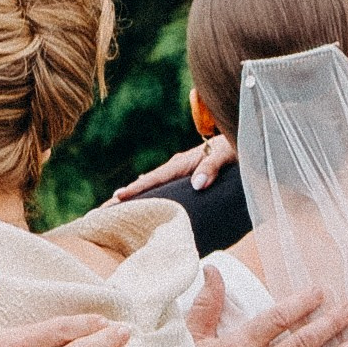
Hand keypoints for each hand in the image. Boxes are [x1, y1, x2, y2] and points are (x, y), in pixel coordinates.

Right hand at [114, 136, 236, 200]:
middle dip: (125, 196)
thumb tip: (197, 184)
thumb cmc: (236, 145)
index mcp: (183, 162)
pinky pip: (165, 188)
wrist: (244, 136)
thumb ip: (212, 166)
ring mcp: (182, 172)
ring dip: (136, 198)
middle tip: (103, 209)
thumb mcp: (227, 154)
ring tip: (116, 210)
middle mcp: (178, 167)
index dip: (135, 189)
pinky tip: (146, 203)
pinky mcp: (188, 176)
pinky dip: (151, 195)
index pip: (154, 178)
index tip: (117, 198)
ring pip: (154, 186)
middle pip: (147, 184)